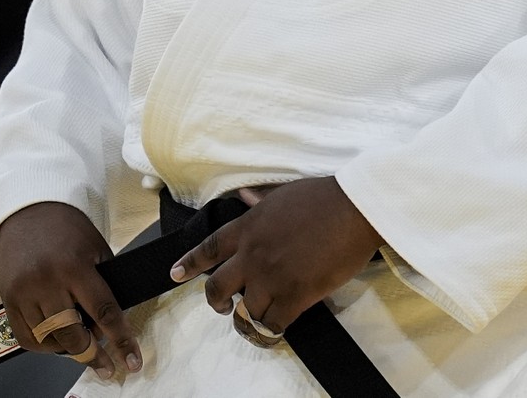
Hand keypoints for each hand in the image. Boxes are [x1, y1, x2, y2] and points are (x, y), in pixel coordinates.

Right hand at [0, 201, 139, 378]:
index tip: (131, 361)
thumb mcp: (96, 250)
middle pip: (72, 334)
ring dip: (68, 350)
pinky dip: (43, 345)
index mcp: (74, 266)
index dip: (121, 340)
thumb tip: (109, 326)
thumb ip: (104, 287)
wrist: (30, 208)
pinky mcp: (7, 297)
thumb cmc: (68, 228)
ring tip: (81, 346)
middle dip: (93, 354)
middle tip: (107, 366)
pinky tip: (56, 341)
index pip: (103, 312)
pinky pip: (26, 337)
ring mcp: (23, 291)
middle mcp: (46, 281)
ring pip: (48, 340)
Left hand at [167, 177, 383, 345]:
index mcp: (247, 227)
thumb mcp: (282, 193)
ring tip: (254, 322)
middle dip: (215, 302)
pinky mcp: (295, 296)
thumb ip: (259, 200)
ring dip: (247, 320)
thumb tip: (244, 196)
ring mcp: (271, 277)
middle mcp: (252, 255)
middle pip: (217, 288)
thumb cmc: (322, 197)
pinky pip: (272, 325)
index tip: (174, 274)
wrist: (352, 210)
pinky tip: (271, 333)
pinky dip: (269, 332)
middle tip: (222, 307)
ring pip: (244, 312)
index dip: (189, 263)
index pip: (209, 248)